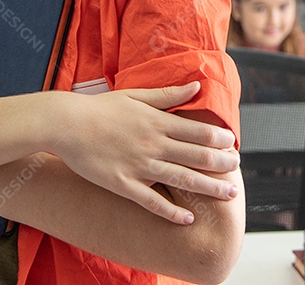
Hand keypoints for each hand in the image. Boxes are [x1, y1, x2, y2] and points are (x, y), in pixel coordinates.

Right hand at [48, 82, 239, 223]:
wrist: (66, 124)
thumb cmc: (101, 108)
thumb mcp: (136, 95)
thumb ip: (168, 94)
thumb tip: (197, 85)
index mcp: (158, 122)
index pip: (199, 132)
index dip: (221, 140)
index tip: (234, 145)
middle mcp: (153, 144)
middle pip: (197, 156)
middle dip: (222, 164)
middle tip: (238, 169)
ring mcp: (139, 165)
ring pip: (182, 179)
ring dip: (209, 187)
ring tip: (229, 193)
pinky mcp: (122, 184)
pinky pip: (152, 201)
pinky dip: (171, 211)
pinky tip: (188, 219)